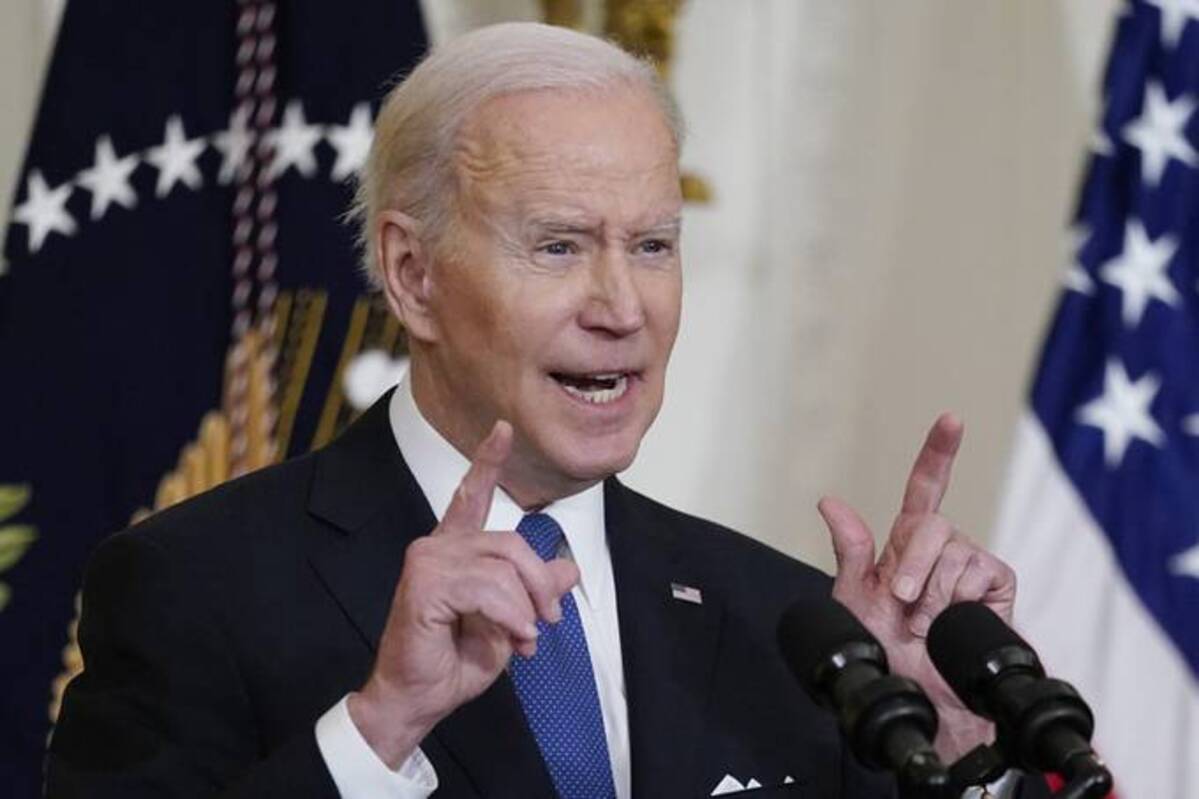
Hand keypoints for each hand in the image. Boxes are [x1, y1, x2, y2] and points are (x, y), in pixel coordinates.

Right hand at [348, 420, 578, 766]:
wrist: (419, 699)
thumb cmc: (453, 661)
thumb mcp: (510, 623)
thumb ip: (534, 591)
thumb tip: (568, 568)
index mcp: (455, 550)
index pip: (472, 495)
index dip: (488, 460)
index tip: (503, 428)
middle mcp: (438, 546)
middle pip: (513, 543)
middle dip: (540, 585)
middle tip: (547, 623)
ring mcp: (427, 561)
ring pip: (504, 567)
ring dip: (525, 608)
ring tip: (526, 639)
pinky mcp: (423, 583)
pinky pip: (487, 588)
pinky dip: (510, 614)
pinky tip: (514, 637)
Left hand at [817, 413, 1016, 759]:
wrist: (920, 699)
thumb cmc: (884, 654)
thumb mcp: (854, 603)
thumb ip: (850, 551)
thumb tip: (829, 500)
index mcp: (905, 546)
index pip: (925, 489)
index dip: (938, 454)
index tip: (952, 420)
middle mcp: (941, 550)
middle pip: (930, 524)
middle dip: (910, 566)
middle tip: (903, 605)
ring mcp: (971, 566)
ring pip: (953, 550)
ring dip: (933, 592)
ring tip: (928, 626)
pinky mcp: (997, 585)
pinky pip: (981, 570)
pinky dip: (961, 598)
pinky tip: (954, 622)